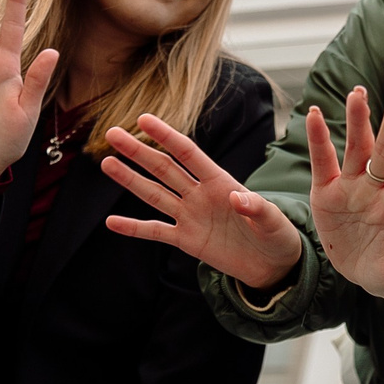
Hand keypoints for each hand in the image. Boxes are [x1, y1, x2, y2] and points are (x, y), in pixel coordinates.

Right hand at [101, 115, 304, 288]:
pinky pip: (156, 231)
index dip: (166, 136)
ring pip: (154, 194)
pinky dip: (134, 228)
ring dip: (130, 180)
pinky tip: (111, 222)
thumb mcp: (272, 220)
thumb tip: (236, 197)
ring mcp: (190, 216)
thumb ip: (255, 207)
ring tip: (106, 163)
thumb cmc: (276, 234)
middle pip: (163, 169)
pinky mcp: (186, 240)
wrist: (273, 264)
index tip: (143, 119)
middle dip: (138, 151)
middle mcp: (200, 194)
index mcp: (220, 181)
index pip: (188, 153)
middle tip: (111, 133)